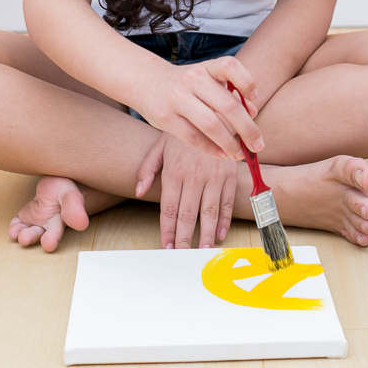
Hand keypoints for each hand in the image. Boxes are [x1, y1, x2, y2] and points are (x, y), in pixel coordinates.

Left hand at [136, 132, 237, 248]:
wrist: (211, 111)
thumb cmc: (183, 132)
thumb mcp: (159, 145)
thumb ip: (147, 169)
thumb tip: (138, 191)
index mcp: (174, 170)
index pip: (169, 208)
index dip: (167, 230)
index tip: (166, 247)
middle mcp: (194, 175)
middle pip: (188, 213)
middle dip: (184, 238)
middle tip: (183, 256)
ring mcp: (214, 174)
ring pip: (209, 210)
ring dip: (205, 233)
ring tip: (202, 251)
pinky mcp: (230, 173)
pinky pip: (227, 200)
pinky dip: (224, 218)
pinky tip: (219, 233)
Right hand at [138, 56, 261, 159]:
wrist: (148, 83)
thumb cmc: (188, 86)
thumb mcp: (207, 81)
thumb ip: (230, 93)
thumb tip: (252, 113)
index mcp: (207, 67)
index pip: (230, 66)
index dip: (247, 82)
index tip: (254, 98)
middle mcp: (193, 79)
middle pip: (228, 105)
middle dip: (248, 129)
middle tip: (258, 146)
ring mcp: (177, 98)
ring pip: (211, 125)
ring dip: (230, 143)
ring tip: (240, 154)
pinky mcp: (165, 117)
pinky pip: (193, 137)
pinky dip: (211, 148)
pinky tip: (221, 154)